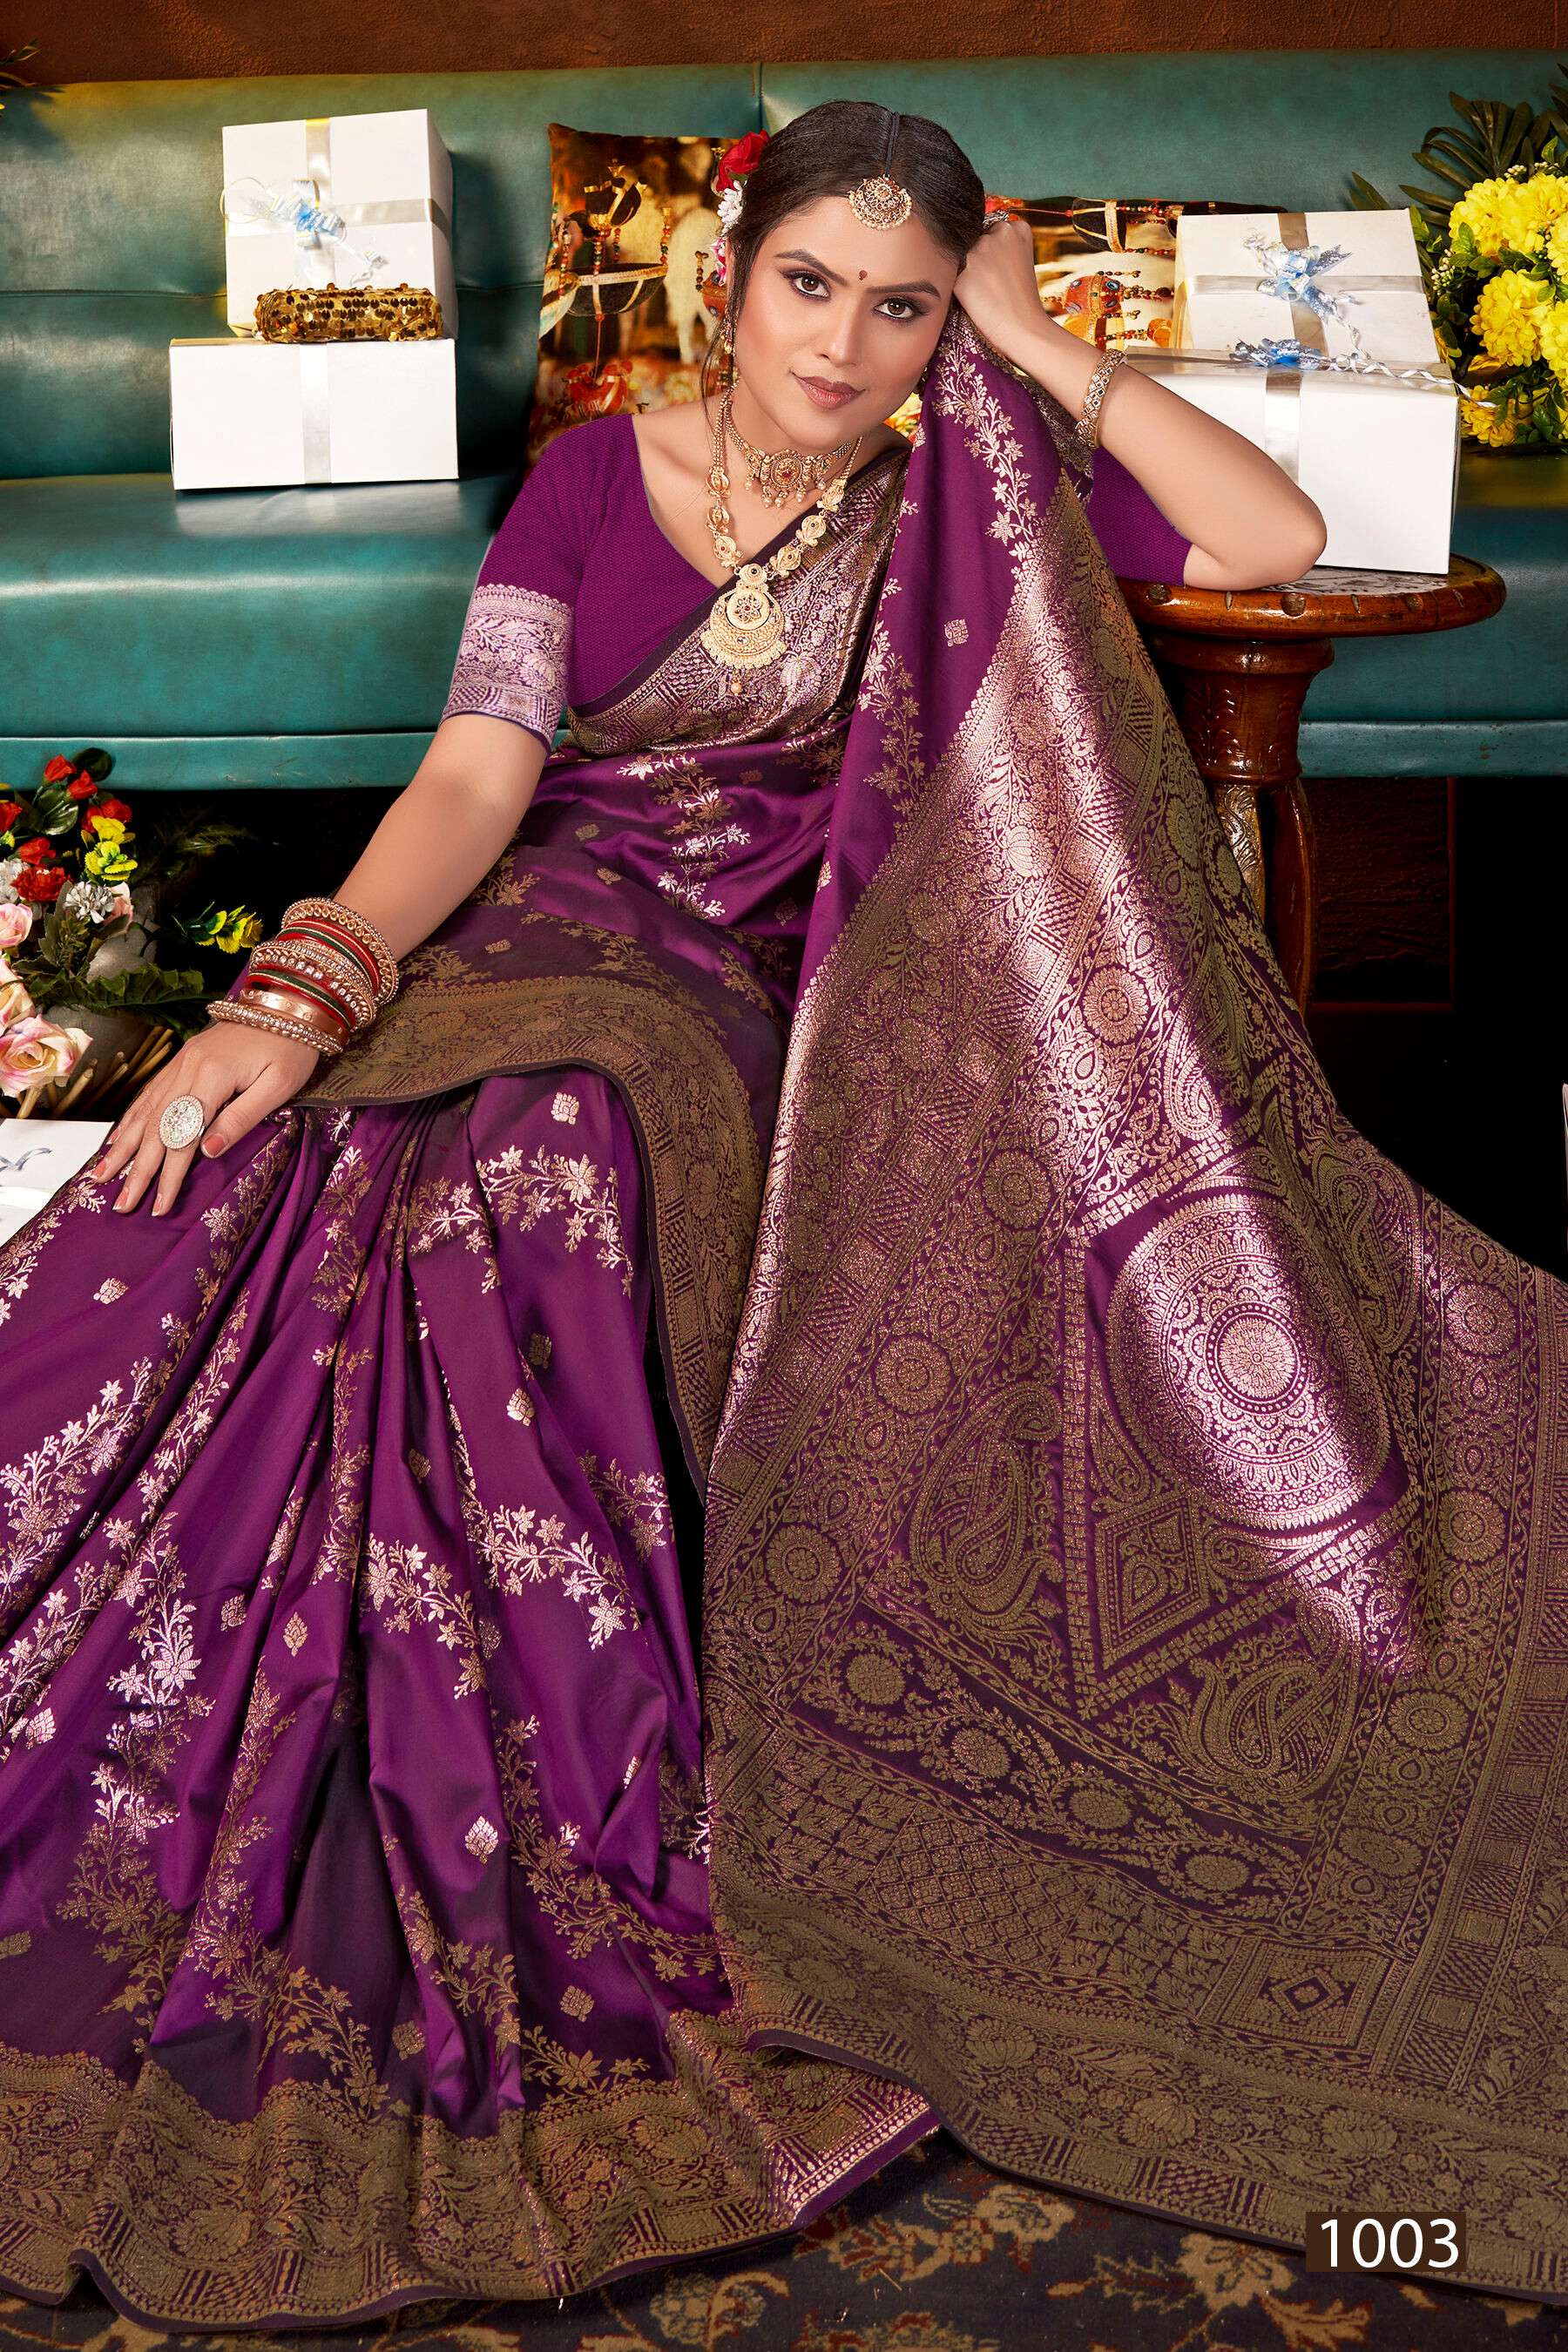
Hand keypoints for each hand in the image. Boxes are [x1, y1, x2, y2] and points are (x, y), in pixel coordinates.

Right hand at [89, 1019, 324, 1215]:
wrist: (287, 1004)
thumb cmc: (292, 1048)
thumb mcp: (279, 1086)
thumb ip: (242, 1117)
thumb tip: (208, 1151)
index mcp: (213, 1077)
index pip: (184, 1137)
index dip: (169, 1174)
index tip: (158, 1205)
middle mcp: (188, 1069)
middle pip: (156, 1128)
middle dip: (137, 1169)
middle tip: (122, 1203)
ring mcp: (181, 1062)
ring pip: (145, 1111)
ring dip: (124, 1147)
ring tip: (102, 1175)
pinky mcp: (182, 1059)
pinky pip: (150, 1093)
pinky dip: (130, 1119)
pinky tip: (118, 1138)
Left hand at [951, 213, 1047, 364]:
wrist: (1024, 327)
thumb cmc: (1021, 299)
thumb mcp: (1020, 259)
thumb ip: (1002, 244)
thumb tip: (970, 240)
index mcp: (1015, 227)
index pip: (989, 230)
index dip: (991, 254)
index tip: (1002, 271)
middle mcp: (997, 233)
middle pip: (973, 242)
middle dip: (978, 261)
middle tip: (994, 284)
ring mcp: (979, 252)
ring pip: (961, 259)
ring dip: (967, 274)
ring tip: (987, 292)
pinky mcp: (963, 274)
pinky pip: (952, 278)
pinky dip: (960, 290)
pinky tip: (977, 299)